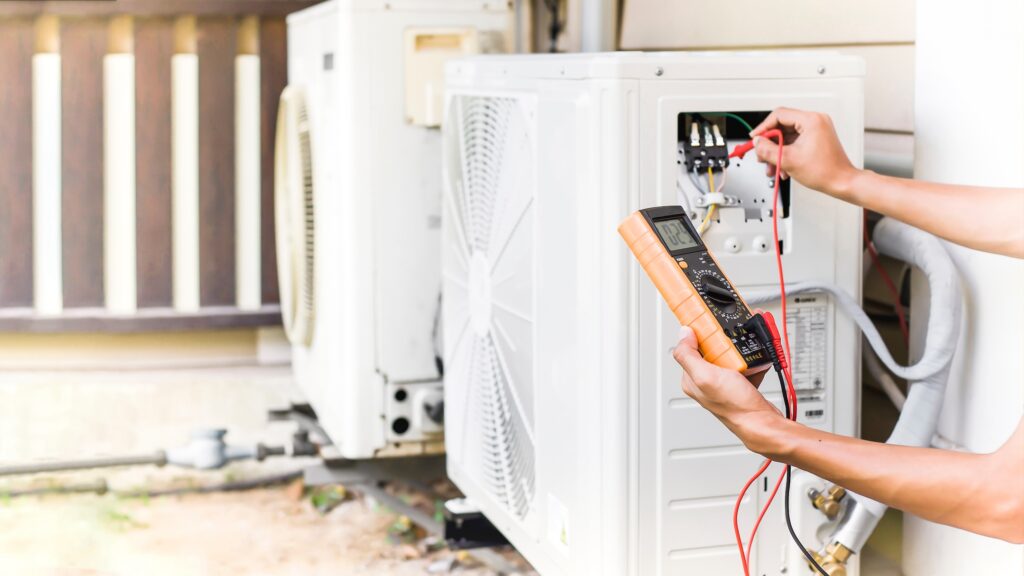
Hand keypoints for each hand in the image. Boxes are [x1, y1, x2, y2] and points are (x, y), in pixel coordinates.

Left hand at [673, 326, 782, 453]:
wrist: (762, 422)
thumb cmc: (735, 405)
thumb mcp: (706, 376)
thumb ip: (688, 355)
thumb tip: (682, 334)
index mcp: (691, 378)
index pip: (689, 348)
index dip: (699, 334)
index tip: (711, 326)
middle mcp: (705, 381)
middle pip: (711, 349)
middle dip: (724, 341)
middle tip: (732, 343)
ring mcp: (723, 383)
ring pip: (729, 356)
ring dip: (740, 350)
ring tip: (746, 353)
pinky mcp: (739, 385)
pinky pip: (744, 365)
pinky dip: (751, 361)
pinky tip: (757, 360)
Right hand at [750, 107, 858, 197]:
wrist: (841, 182)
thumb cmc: (825, 171)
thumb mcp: (788, 159)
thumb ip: (768, 149)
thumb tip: (757, 143)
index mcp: (811, 120)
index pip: (779, 115)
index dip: (763, 127)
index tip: (755, 138)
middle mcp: (815, 121)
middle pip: (782, 126)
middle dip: (770, 143)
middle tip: (761, 154)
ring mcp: (817, 130)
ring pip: (787, 136)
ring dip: (777, 151)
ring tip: (772, 165)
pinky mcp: (816, 139)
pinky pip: (795, 142)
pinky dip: (786, 153)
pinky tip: (782, 167)